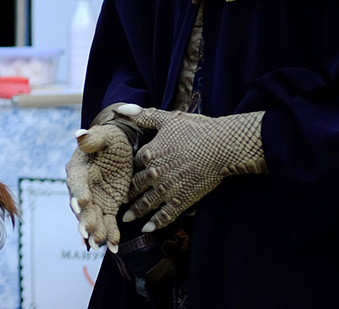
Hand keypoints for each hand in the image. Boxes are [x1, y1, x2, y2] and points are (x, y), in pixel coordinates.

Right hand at [65, 118, 134, 251]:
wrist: (122, 149)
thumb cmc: (111, 139)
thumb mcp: (104, 135)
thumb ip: (92, 138)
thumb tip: (78, 134)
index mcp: (78, 169)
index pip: (76, 182)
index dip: (78, 192)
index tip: (81, 202)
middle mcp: (82, 187)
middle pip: (81, 206)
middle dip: (84, 218)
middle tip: (87, 231)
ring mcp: (94, 199)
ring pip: (93, 218)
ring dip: (95, 231)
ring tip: (99, 244)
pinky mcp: (108, 206)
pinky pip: (107, 223)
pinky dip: (110, 235)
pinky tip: (113, 248)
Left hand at [118, 107, 265, 232]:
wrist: (222, 146)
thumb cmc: (196, 130)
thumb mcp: (167, 118)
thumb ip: (143, 115)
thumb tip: (120, 108)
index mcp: (149, 154)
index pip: (133, 164)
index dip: (127, 170)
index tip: (118, 176)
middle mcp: (154, 174)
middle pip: (136, 186)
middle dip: (126, 194)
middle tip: (116, 201)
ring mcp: (168, 189)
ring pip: (146, 202)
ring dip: (135, 211)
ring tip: (125, 218)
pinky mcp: (183, 200)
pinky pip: (166, 215)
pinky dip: (155, 223)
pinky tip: (147, 229)